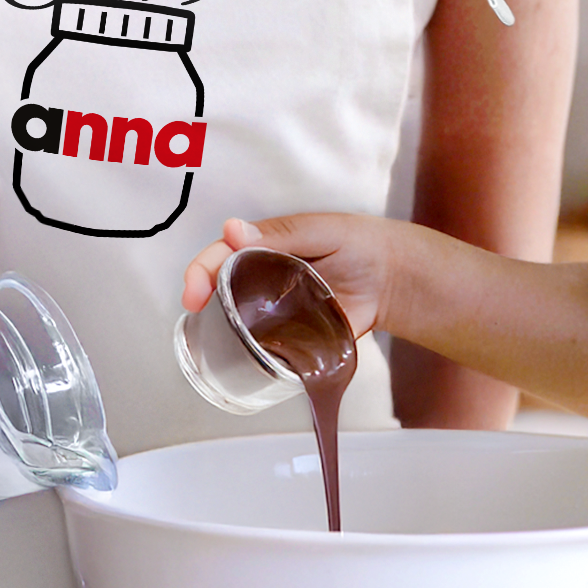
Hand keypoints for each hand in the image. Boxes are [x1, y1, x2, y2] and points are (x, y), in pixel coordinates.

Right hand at [181, 213, 401, 340]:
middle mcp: (263, 279)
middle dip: (201, 298)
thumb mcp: (320, 230)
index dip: (201, 271)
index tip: (196, 288)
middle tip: (195, 308)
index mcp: (264, 248)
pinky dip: (255, 354)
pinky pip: (267, 349)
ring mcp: (275, 311)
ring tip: (216, 336)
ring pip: (236, 322)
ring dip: (223, 329)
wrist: (393, 278)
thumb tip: (233, 231)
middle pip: (220, 290)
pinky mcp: (293, 337)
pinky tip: (251, 357)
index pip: (221, 256)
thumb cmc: (358, 245)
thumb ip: (280, 234)